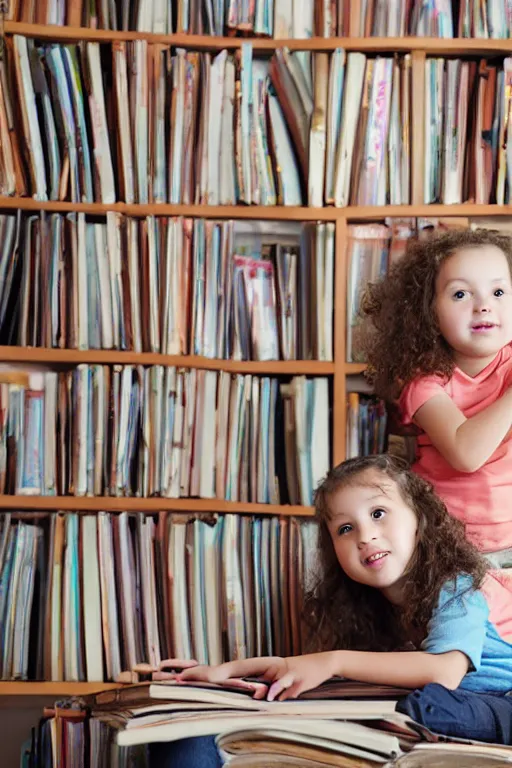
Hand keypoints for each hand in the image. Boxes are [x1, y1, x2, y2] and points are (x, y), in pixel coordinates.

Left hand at [178, 653, 335, 700]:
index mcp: (259, 667)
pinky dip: (277, 689)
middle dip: (211, 673)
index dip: (208, 673)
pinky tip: (269, 697)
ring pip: (259, 674)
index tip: (185, 678)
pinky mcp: (296, 674)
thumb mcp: (278, 685)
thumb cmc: (297, 676)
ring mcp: (280, 668)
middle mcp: (266, 664)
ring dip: (240, 683)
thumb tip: (251, 699)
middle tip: (188, 677)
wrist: (323, 664)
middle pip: (234, 667)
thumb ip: (263, 690)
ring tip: (222, 687)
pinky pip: (284, 682)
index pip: (229, 669)